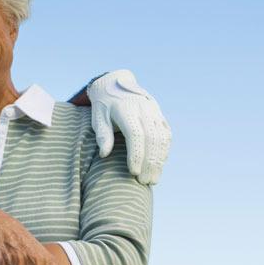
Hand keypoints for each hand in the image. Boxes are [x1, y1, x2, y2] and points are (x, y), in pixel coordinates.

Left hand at [87, 69, 170, 184]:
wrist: (115, 83)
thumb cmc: (103, 105)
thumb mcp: (97, 117)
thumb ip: (102, 135)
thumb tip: (104, 154)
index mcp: (126, 110)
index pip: (136, 135)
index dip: (136, 155)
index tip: (133, 172)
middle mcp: (144, 110)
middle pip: (152, 139)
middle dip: (150, 162)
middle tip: (144, 181)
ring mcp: (154, 112)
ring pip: (162, 138)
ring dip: (160, 160)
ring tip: (153, 178)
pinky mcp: (160, 115)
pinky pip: (166, 134)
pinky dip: (164, 151)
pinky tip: (159, 164)